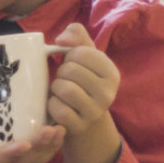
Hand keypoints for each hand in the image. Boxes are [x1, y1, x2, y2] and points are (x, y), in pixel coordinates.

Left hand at [48, 23, 122, 162]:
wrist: (82, 119)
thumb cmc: (80, 81)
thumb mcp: (84, 56)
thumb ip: (77, 36)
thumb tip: (61, 38)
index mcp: (111, 72)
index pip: (80, 52)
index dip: (69, 57)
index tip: (73, 65)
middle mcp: (108, 92)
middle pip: (69, 70)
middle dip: (61, 73)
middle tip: (65, 81)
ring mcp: (96, 111)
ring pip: (63, 89)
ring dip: (54, 89)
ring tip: (60, 92)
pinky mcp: (80, 126)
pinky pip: (58, 109)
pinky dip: (52, 105)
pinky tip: (57, 106)